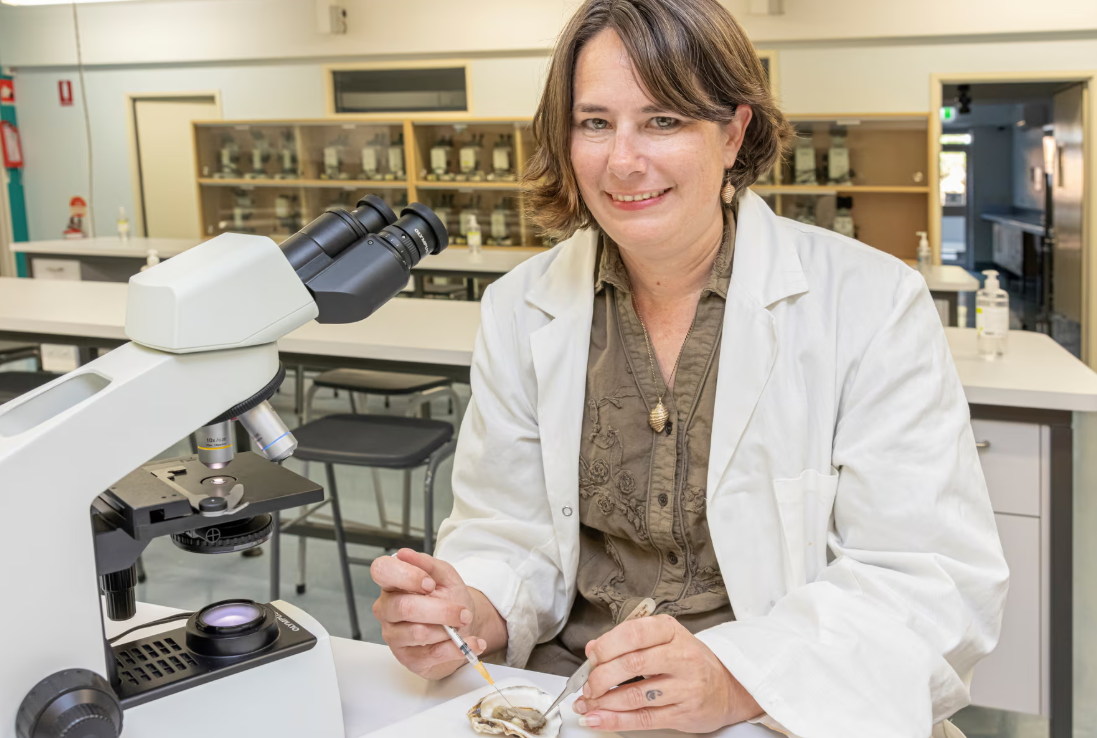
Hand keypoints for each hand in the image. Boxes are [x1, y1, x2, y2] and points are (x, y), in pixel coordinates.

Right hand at [370, 549, 486, 678]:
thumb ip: (427, 564)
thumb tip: (405, 554)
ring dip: (449, 630)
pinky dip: (458, 648)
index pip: (381, 571)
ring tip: (462, 624)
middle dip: (441, 610)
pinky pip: (434, 654)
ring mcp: (394, 636)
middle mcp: (387, 610)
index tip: (429, 584)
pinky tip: (472, 643)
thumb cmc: (448, 597)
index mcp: (392, 584)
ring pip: (419, 633)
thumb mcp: (444, 576)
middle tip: (462, 611)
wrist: (462, 625)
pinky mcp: (408, 659)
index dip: (406, 576)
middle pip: (405, 608)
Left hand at [572, 615, 761, 733]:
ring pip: (635, 695)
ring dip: (604, 702)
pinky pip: (644, 718)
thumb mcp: (664, 639)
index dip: (607, 645)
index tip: (591, 656)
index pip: (634, 633)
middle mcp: (681, 657)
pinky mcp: (684, 713)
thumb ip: (630, 641)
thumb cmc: (690, 660)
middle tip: (587, 685)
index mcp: (672, 631)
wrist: (728, 687)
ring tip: (587, 704)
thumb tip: (593, 649)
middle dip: (601, 677)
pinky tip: (599, 719)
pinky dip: (616, 720)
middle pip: (632, 664)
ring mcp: (685, 687)